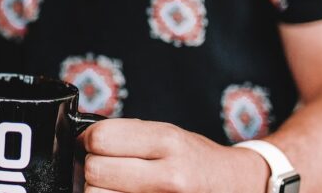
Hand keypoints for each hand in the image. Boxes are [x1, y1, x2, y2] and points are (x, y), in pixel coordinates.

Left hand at [81, 119, 268, 192]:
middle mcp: (169, 175)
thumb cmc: (197, 161)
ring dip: (100, 191)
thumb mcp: (169, 135)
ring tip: (117, 187)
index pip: (101, 138)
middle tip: (107, 169)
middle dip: (94, 168)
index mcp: (168, 142)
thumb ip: (129, 136)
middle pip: (96, 170)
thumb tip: (84, 140)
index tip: (92, 145)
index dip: (88, 140)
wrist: (238, 187)